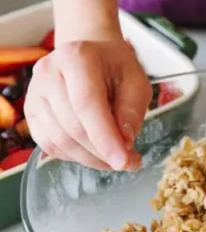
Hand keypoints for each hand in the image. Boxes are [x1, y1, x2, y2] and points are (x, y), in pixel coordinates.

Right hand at [24, 38, 151, 170]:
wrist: (90, 59)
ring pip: (61, 141)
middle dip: (103, 153)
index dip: (105, 138)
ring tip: (115, 158)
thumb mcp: (136, 84)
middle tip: (129, 162)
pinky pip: (51, 146)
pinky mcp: (32, 113)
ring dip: (92, 158)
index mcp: (77, 58)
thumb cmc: (115, 70)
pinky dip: (76, 157)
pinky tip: (94, 153)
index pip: (87, 104)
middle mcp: (49, 73)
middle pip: (73, 127)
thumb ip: (132, 112)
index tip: (124, 162)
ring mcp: (35, 94)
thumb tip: (124, 144)